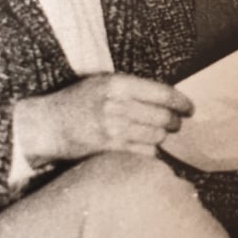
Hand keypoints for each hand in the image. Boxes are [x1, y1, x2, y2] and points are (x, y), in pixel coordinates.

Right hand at [15, 73, 193, 164]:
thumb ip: (133, 88)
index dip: (182, 102)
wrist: (47, 125)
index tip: (190, 109)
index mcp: (118, 84)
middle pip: (164, 117)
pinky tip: (143, 148)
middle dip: (174, 122)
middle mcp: (117, 106)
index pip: (163, 93)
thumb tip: (168, 99)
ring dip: (160, 138)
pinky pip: (145, 154)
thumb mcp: (102, 83)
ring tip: (155, 135)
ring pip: (157, 137)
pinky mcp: (110, 150)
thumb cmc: (77, 102)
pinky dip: (149, 152)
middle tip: (174, 124)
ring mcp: (114, 130)